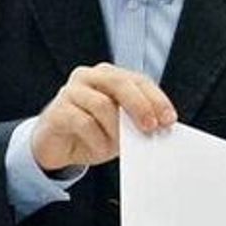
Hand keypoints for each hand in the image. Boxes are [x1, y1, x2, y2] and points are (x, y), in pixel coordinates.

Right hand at [31, 63, 176, 171]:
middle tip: (151, 127)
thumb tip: (159, 130)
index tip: (169, 119)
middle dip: (140, 105)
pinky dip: (97, 140)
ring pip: (102, 105)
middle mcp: (89, 77)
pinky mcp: (57, 110)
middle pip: (119, 83)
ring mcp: (71, 91)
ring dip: (115, 130)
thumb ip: (135, 123)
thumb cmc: (91, 133)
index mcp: (109, 76)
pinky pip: (84, 123)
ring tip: (117, 145)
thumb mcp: (119, 129)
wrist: (56, 146)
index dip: (156, 99)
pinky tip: (99, 149)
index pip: (138, 80)